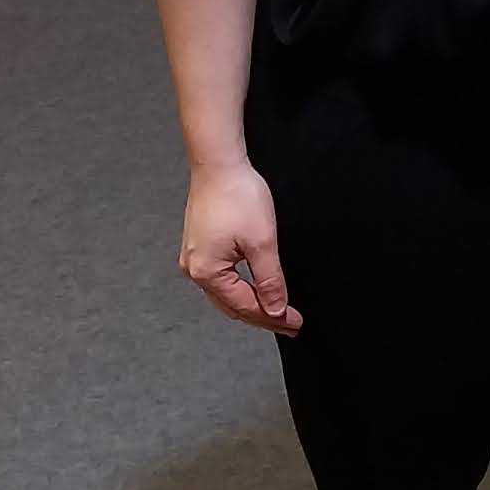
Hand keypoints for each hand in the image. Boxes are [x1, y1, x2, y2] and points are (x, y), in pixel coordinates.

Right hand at [179, 159, 301, 332]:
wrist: (218, 164)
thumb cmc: (237, 195)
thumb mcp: (263, 242)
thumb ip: (270, 280)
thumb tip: (275, 309)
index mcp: (207, 272)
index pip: (246, 306)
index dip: (273, 318)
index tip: (295, 324)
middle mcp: (194, 269)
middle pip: (233, 305)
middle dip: (263, 316)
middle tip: (290, 324)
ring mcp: (194, 259)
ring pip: (226, 294)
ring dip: (251, 304)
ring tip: (276, 312)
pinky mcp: (199, 247)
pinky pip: (220, 279)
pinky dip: (239, 288)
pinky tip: (254, 290)